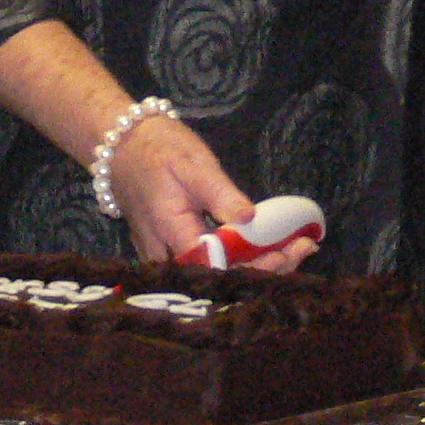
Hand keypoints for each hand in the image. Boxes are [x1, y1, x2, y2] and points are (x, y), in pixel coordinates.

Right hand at [110, 116, 317, 271]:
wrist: (119, 145)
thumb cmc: (157, 148)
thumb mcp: (193, 163)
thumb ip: (221, 194)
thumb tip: (249, 219)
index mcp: (174, 233)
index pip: (222, 267)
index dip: (260, 266)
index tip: (293, 249)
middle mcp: (168, 255)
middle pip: (223, 280)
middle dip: (268, 270)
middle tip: (305, 248)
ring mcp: (167, 257)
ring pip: (218, 276)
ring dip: (259, 267)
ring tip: (296, 248)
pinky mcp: (171, 252)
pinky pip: (210, 265)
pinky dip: (242, 260)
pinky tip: (269, 248)